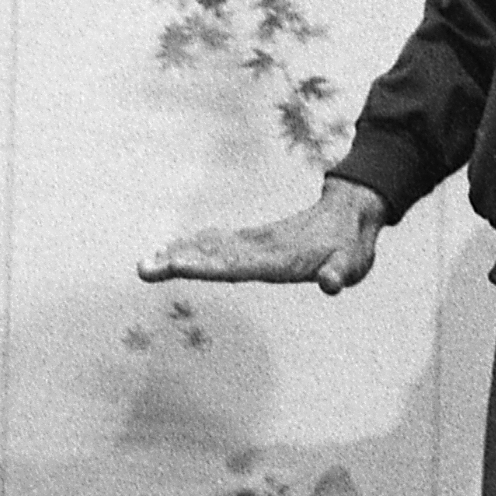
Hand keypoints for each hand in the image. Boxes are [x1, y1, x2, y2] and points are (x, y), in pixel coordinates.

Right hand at [138, 174, 385, 296]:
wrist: (352, 212)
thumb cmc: (350, 245)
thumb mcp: (351, 263)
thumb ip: (340, 273)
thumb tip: (332, 283)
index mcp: (277, 257)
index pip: (235, 264)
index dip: (205, 265)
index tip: (175, 263)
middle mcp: (260, 247)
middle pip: (213, 255)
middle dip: (178, 261)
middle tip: (143, 267)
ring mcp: (255, 243)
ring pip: (210, 246)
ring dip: (179, 253)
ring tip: (147, 262)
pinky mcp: (255, 242)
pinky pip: (217, 243)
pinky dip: (194, 246)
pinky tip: (173, 250)